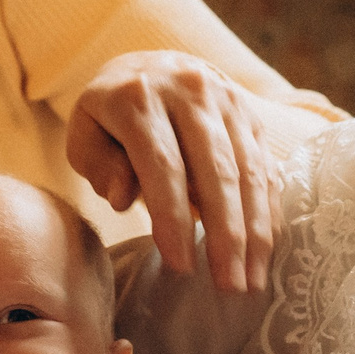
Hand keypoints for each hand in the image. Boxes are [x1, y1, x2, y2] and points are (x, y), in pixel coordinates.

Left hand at [67, 52, 280, 293]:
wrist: (148, 67)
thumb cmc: (109, 118)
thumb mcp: (86, 136)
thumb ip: (100, 166)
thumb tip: (121, 200)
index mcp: (139, 97)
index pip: (162, 164)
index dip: (173, 218)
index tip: (180, 266)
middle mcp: (190, 90)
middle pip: (216, 170)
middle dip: (226, 234)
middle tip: (228, 286)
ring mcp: (228, 100)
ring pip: (250, 172)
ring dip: (255, 231)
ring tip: (250, 281)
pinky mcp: (252, 115)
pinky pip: (265, 168)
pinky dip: (267, 213)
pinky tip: (264, 252)